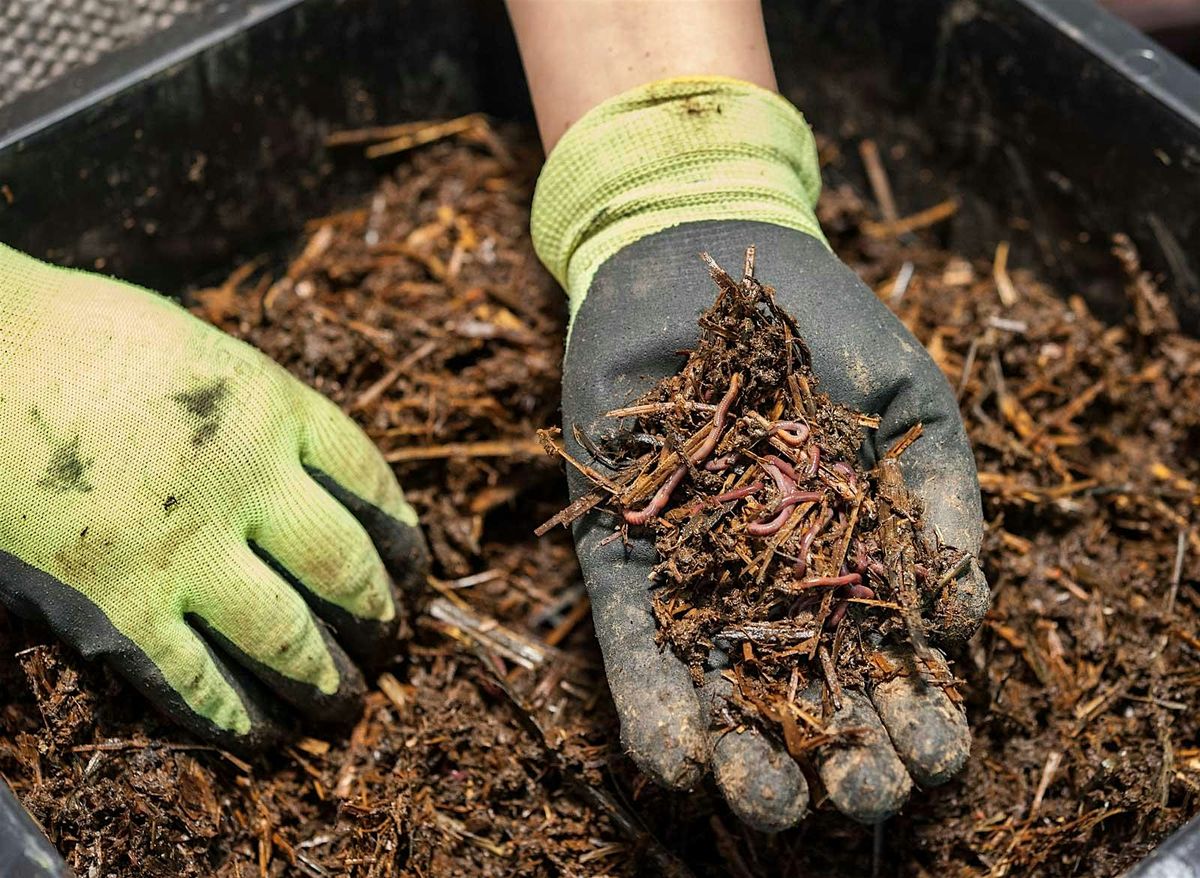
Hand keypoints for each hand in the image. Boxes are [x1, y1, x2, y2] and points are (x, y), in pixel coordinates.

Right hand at [0, 243, 428, 747]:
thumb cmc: (78, 337)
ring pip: (285, 636)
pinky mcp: (117, 606)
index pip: (369, 483)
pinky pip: (191, 679)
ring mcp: (184, 549)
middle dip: (376, 615)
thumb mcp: (200, 353)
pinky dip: (232, 714)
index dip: (401, 536)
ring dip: (322, 678)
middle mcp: (246, 482)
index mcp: (273, 408)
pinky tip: (256, 734)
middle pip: (343, 567)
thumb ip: (258, 414)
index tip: (414, 567)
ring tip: (343, 700)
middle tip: (388, 640)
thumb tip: (300, 472)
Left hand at [532, 79, 986, 828]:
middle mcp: (777, 592)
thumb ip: (943, 499)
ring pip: (723, 697)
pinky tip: (677, 757)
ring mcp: (698, 582)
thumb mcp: (909, 404)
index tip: (933, 750)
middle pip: (811, 703)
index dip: (917, 720)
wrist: (702, 261)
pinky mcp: (622, 563)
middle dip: (842, 760)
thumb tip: (971, 619)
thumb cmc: (822, 330)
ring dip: (746, 760)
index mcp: (856, 567)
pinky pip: (634, 649)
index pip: (891, 669)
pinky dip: (653, 706)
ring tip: (768, 794)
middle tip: (861, 787)